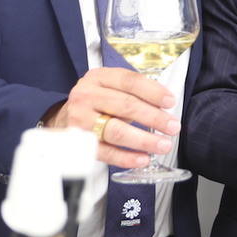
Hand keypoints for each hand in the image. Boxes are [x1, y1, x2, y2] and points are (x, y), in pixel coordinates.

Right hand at [50, 67, 180, 168]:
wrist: (64, 116)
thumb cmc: (96, 100)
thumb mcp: (111, 85)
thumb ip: (134, 91)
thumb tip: (165, 104)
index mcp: (98, 77)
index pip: (129, 81)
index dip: (152, 91)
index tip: (170, 101)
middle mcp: (87, 96)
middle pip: (125, 105)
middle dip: (153, 117)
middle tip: (173, 126)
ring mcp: (81, 120)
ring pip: (116, 131)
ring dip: (143, 140)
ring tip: (163, 145)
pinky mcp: (79, 143)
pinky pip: (106, 152)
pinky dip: (126, 158)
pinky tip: (142, 159)